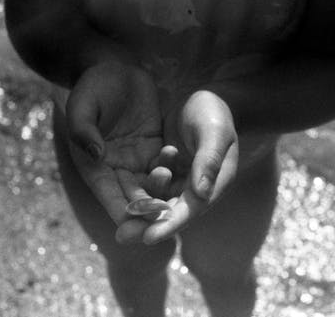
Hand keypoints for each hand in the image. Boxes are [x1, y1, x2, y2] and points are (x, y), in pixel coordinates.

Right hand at [65, 62, 168, 243]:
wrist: (116, 68)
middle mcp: (114, 167)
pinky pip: (164, 165)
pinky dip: (170, 170)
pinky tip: (177, 166)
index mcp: (93, 163)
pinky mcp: (154, 149)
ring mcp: (136, 159)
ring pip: (150, 185)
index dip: (120, 210)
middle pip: (131, 196)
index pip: (107, 193)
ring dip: (161, 193)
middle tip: (161, 222)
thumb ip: (83, 128)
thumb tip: (95, 154)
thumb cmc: (93, 85)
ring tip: (170, 190)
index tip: (133, 225)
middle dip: (145, 212)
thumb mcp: (82, 103)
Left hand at [136, 90, 238, 243]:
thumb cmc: (214, 112)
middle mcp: (198, 186)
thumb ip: (208, 161)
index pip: (191, 209)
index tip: (148, 238)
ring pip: (159, 200)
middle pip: (172, 211)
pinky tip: (121, 192)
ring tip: (119, 221)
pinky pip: (150, 184)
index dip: (169, 224)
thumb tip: (201, 194)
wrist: (205, 97)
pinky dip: (138, 189)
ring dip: (140, 210)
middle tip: (122, 237)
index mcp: (214, 182)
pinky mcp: (168, 169)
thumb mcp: (214, 132)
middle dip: (148, 224)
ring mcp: (181, 179)